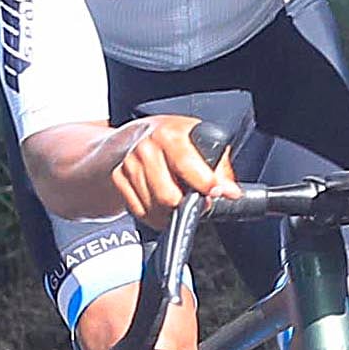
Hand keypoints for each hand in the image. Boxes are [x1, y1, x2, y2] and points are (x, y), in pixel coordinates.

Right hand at [99, 114, 235, 225]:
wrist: (132, 136)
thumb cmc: (171, 139)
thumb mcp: (199, 141)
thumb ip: (219, 165)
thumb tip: (229, 190)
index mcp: (170, 133)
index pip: (186, 164)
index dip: (205, 183)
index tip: (216, 193)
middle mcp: (147, 147)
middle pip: (168, 196)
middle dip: (187, 205)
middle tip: (198, 202)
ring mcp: (130, 164)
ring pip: (155, 208)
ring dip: (171, 214)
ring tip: (180, 202)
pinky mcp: (118, 179)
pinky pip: (140, 211)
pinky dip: (154, 216)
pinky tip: (161, 205)